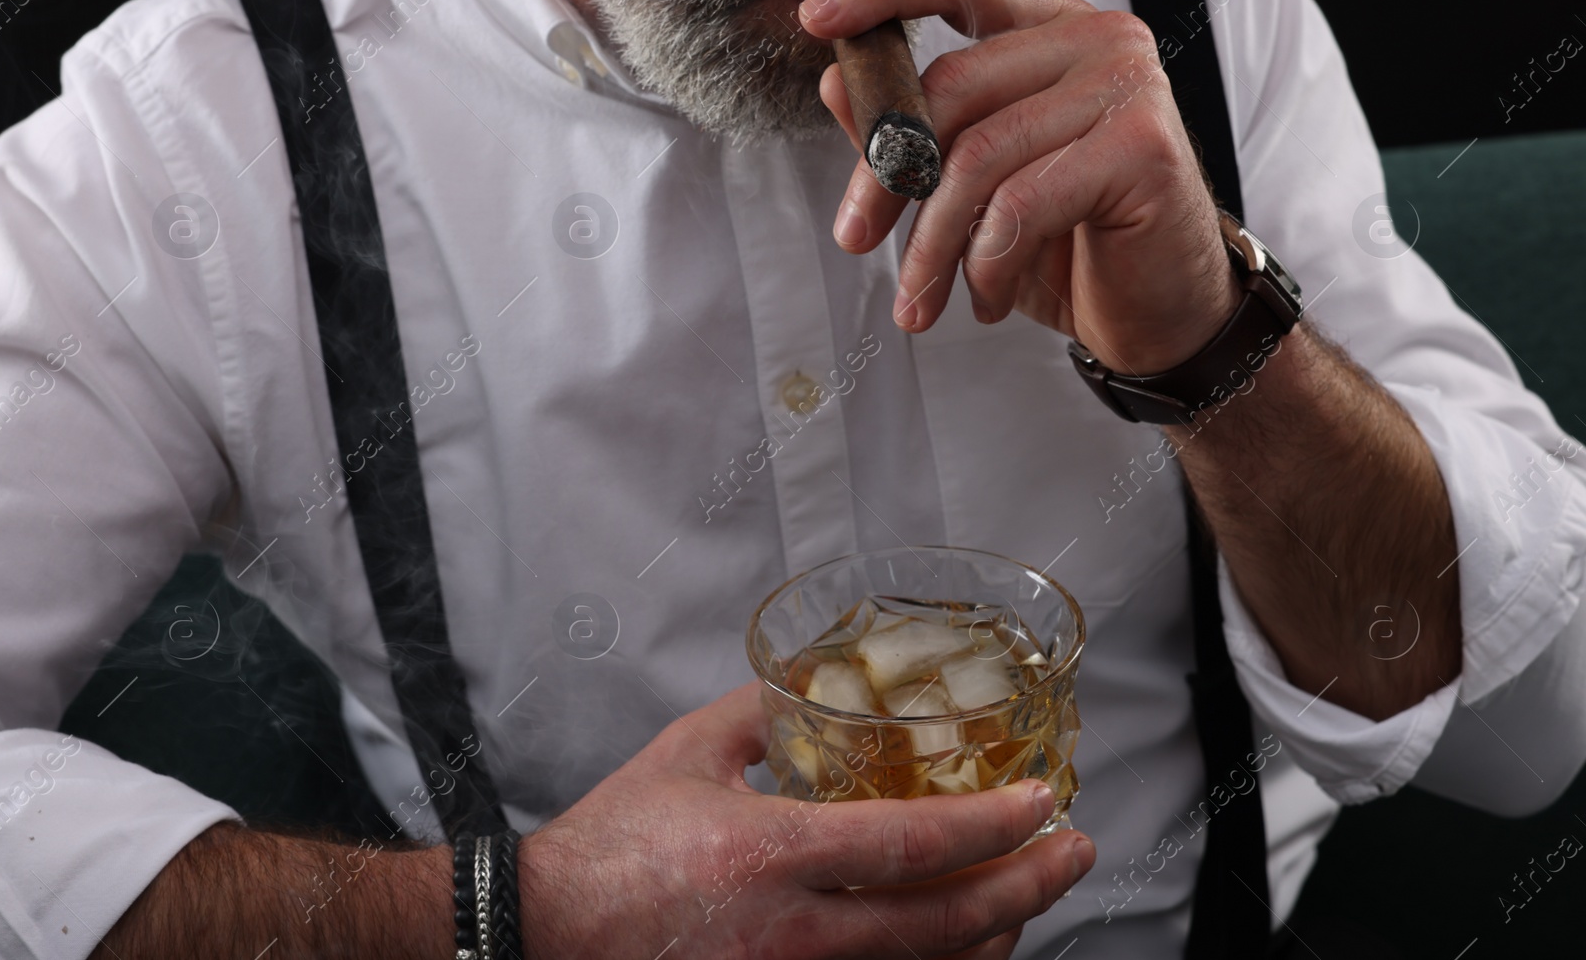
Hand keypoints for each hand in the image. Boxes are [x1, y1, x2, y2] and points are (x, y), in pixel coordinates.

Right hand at [517, 681, 1095, 959]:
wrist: (547, 936)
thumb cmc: (611, 849)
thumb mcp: (685, 756)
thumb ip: (758, 714)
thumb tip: (809, 685)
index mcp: (773, 856)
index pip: (911, 845)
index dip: (991, 824)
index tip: (1044, 802)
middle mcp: (797, 934)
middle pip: (944, 924)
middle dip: (1027, 889)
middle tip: (1074, 853)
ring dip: (994, 935)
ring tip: (1030, 895)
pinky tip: (959, 943)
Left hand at [799, 0, 1239, 375]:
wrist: (1160, 318)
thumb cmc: (1071, 247)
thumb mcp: (972, 191)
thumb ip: (908, 133)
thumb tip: (836, 84)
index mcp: (1052, 30)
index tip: (816, 20)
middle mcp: (1098, 40)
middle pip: (949, 88)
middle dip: (884, 177)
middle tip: (858, 239)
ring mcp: (1127, 85)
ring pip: (976, 156)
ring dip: (933, 244)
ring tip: (922, 300)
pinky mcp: (1142, 147)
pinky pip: (1020, 204)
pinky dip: (987, 264)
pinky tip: (988, 298)